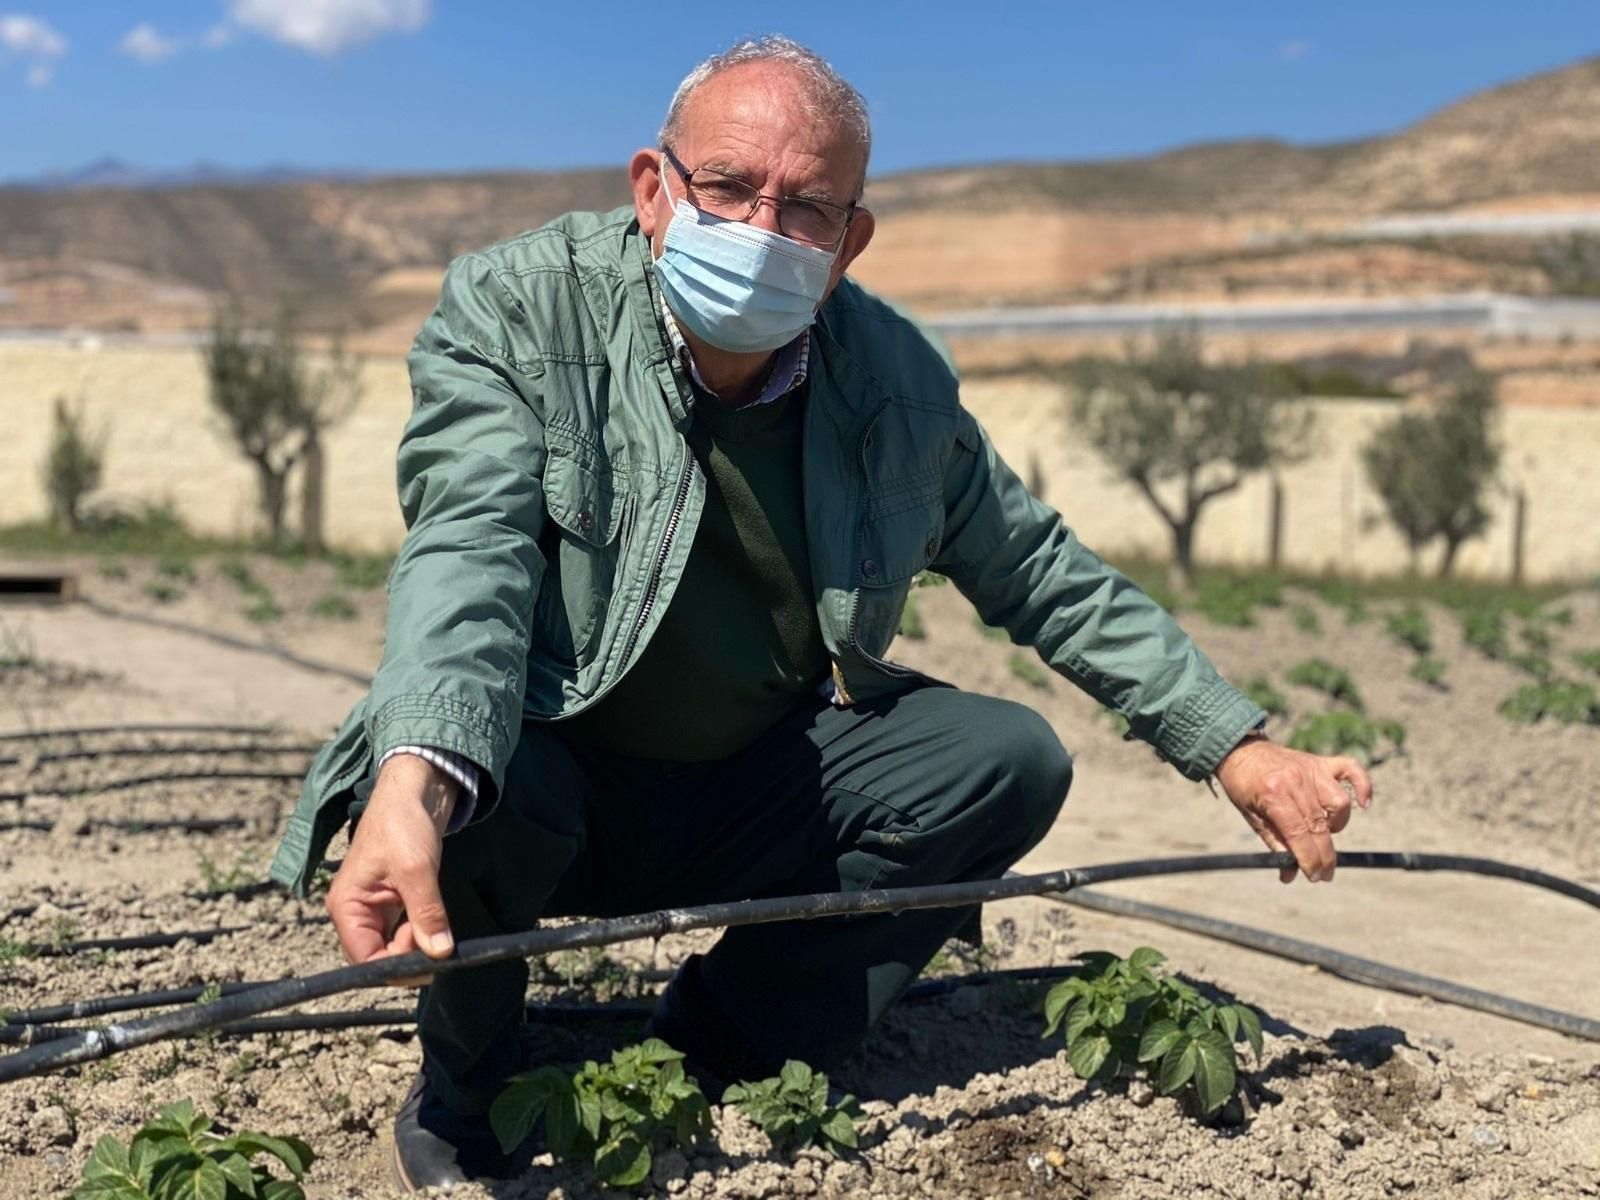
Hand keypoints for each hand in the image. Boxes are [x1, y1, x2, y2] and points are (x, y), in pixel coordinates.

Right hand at [325, 754, 458, 985]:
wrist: (416, 789)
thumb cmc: (404, 822)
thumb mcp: (418, 869)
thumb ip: (426, 913)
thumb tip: (439, 952)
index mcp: (346, 906)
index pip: (364, 959)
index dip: (396, 966)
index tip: (428, 955)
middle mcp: (355, 911)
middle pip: (377, 958)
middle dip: (407, 957)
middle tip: (436, 940)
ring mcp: (374, 907)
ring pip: (393, 946)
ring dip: (416, 945)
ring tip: (436, 928)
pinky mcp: (394, 901)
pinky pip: (404, 931)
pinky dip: (421, 932)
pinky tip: (434, 922)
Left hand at [1213, 735, 1372, 883]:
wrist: (1240, 750)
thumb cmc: (1243, 786)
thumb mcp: (1251, 817)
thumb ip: (1274, 844)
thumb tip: (1290, 875)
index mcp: (1273, 794)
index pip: (1298, 834)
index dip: (1309, 860)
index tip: (1314, 877)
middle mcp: (1295, 781)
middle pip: (1320, 824)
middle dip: (1324, 855)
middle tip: (1324, 874)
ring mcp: (1311, 769)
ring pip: (1339, 802)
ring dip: (1336, 824)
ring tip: (1323, 832)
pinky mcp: (1321, 762)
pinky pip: (1352, 770)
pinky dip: (1363, 786)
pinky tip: (1364, 804)